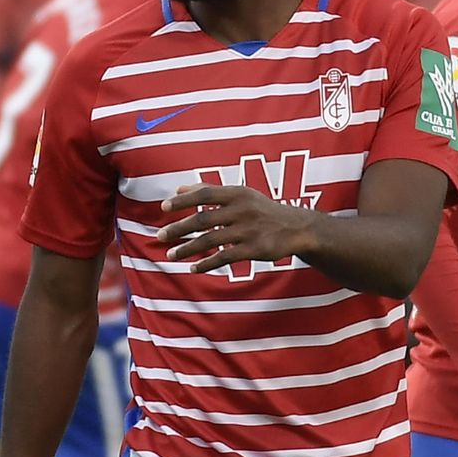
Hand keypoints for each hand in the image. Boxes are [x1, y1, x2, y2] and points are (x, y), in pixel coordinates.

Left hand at [155, 183, 319, 273]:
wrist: (297, 228)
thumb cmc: (262, 209)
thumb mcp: (240, 195)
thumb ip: (209, 191)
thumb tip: (178, 188)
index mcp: (237, 194)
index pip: (205, 194)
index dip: (184, 200)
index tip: (164, 207)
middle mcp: (242, 210)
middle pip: (203, 219)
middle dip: (179, 228)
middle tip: (160, 236)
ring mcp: (249, 230)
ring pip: (211, 240)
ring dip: (188, 248)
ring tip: (171, 254)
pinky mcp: (254, 249)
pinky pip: (225, 256)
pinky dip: (207, 263)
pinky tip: (193, 268)